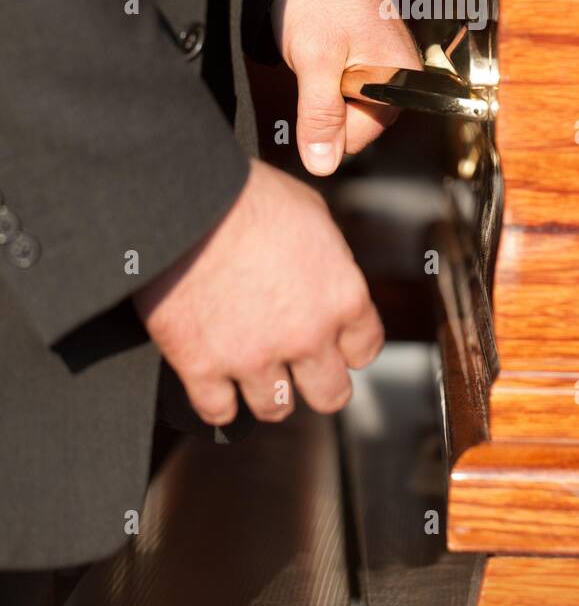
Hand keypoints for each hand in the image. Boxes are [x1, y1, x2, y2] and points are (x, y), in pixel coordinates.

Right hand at [133, 159, 382, 423]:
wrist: (187, 202)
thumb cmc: (249, 195)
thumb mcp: (311, 213)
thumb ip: (328, 257)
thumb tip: (325, 271)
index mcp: (342, 296)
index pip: (364, 348)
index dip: (348, 346)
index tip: (334, 343)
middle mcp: (307, 336)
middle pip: (330, 394)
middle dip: (317, 383)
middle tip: (300, 371)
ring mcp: (255, 357)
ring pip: (275, 408)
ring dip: (266, 392)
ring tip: (253, 372)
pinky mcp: (203, 368)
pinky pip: (219, 411)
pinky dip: (217, 400)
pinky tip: (215, 383)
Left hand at [271, 0, 420, 175]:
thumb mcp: (314, 61)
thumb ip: (320, 116)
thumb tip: (322, 164)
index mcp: (401, 77)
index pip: (360, 136)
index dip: (327, 122)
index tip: (312, 91)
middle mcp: (402, 71)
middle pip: (357, 121)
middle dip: (326, 103)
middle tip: (312, 65)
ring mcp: (386, 59)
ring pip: (347, 101)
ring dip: (323, 86)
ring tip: (315, 52)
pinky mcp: (370, 49)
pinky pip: (347, 80)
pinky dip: (326, 71)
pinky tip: (318, 48)